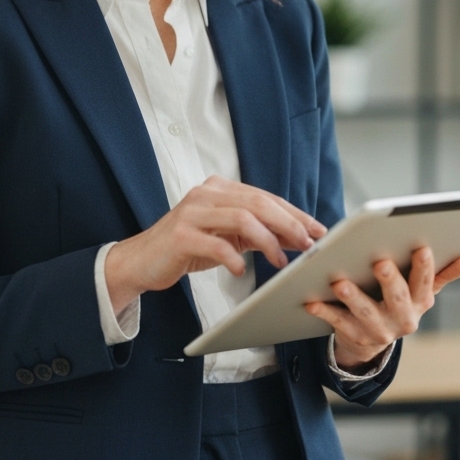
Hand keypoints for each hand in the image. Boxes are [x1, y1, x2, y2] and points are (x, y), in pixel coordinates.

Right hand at [104, 176, 326, 315]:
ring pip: (241, 218)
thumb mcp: (226, 236)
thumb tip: (297, 238)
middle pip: (257, 203)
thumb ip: (256, 232)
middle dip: (288, 224)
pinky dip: (234, 258)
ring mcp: (192, 212)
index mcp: (219, 189)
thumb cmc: (188, 247)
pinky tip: (243, 271)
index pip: (265, 197)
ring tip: (280, 261)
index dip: (294, 213)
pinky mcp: (180, 235)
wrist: (142, 260)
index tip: (317, 230)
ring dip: (267, 241)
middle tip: (308, 245)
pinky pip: (216, 244)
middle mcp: (206, 193)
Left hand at [305, 247, 459, 370]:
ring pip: (365, 313)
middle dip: (389, 281)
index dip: (425, 267)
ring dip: (353, 297)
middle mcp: (403, 319)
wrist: (371, 340)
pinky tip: (312, 300)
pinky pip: (338, 323)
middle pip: (397, 298)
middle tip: (380, 262)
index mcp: (420, 302)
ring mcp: (378, 330)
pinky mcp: (354, 336)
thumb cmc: (397, 300)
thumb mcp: (421, 290)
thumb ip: (442, 273)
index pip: (425, 283)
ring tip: (340, 282)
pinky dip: (325, 311)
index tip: (421, 247)